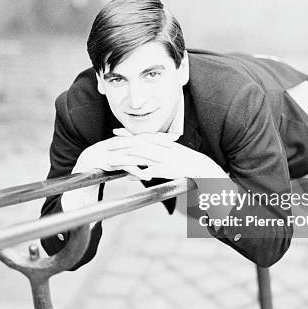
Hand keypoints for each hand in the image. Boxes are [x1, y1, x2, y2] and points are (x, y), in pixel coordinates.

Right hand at [62, 132, 180, 212]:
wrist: (84, 163)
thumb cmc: (104, 160)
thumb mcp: (121, 155)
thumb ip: (134, 155)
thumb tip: (149, 158)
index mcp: (125, 140)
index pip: (146, 136)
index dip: (161, 136)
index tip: (176, 137)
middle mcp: (121, 143)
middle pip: (142, 140)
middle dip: (159, 142)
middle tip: (173, 144)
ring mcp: (114, 151)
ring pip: (134, 152)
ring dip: (149, 156)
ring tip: (162, 160)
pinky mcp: (109, 161)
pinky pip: (123, 165)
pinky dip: (134, 170)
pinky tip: (145, 175)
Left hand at [110, 128, 226, 180]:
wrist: (198, 166)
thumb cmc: (184, 162)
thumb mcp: (169, 158)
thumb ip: (156, 162)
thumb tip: (146, 165)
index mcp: (159, 143)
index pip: (140, 136)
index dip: (127, 134)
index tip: (116, 132)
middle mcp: (157, 148)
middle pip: (135, 143)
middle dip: (122, 141)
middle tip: (109, 140)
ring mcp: (159, 157)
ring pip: (139, 155)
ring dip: (125, 156)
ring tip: (112, 158)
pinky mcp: (162, 167)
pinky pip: (147, 170)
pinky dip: (136, 172)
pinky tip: (126, 176)